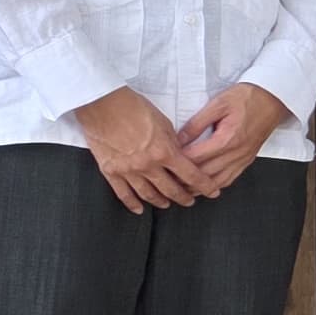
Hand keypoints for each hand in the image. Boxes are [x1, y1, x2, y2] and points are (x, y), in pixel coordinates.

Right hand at [71, 87, 203, 212]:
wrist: (103, 105)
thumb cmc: (134, 107)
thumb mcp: (163, 122)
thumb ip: (173, 142)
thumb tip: (179, 153)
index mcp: (164, 152)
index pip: (191, 175)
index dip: (205, 185)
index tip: (213, 191)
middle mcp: (148, 166)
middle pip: (171, 189)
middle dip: (184, 197)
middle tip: (190, 201)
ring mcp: (128, 171)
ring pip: (149, 194)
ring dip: (161, 201)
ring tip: (167, 204)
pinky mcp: (111, 171)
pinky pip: (123, 194)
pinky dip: (132, 204)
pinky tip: (139, 209)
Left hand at [175, 83, 292, 194]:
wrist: (274, 99)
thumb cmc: (248, 97)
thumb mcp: (218, 103)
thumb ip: (197, 123)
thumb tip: (179, 139)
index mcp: (227, 139)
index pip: (196, 157)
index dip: (178, 162)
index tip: (164, 162)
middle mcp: (236, 153)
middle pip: (205, 174)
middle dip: (184, 179)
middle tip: (167, 179)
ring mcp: (243, 158)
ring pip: (217, 181)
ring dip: (199, 187)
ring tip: (182, 187)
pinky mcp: (248, 159)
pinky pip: (229, 179)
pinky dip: (215, 184)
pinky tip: (205, 185)